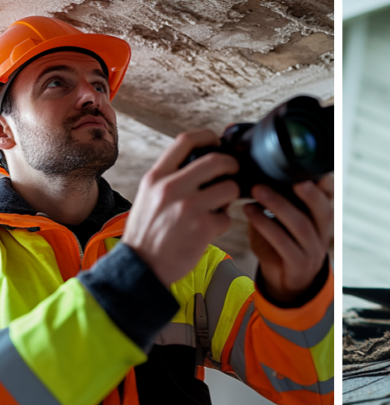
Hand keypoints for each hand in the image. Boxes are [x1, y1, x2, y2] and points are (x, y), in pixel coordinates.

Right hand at [124, 130, 239, 286]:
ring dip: (230, 197)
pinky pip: (227, 218)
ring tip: (218, 207)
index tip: (217, 141)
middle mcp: (171, 188)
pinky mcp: (202, 227)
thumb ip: (170, 179)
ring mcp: (188, 207)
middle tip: (233, 173)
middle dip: (231, 165)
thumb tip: (200, 163)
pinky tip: (209, 230)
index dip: (207, 136)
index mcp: (156, 177)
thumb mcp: (148, 197)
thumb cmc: (147, 233)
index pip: (185, 141)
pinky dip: (222, 224)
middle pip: (216, 160)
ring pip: (229, 188)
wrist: (140, 268)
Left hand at [244, 174, 332, 303]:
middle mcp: (323, 233)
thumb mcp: (285, 221)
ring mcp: (313, 251)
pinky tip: (251, 214)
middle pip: (323, 211)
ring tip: (258, 190)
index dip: (327, 184)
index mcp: (322, 218)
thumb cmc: (283, 244)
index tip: (315, 170)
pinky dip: (266, 226)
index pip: (331, 198)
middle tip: (286, 177)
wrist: (286, 282)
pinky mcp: (299, 265)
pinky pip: (283, 244)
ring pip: (301, 226)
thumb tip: (263, 174)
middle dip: (308, 193)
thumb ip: (282, 201)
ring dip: (278, 205)